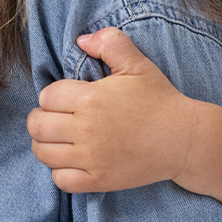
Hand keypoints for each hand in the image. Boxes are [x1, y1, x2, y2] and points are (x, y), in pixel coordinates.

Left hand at [27, 27, 203, 192]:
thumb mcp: (137, 63)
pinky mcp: (99, 180)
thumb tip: (81, 41)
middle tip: (56, 118)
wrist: (185, 140)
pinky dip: (59, 171)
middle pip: (37, 125)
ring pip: (43, 153)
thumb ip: (109, 42)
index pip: (46, 97)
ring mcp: (92, 158)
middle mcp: (86, 129)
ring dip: (46, 144)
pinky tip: (71, 161)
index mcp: (91, 99)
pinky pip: (60, 180)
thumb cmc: (159, 99)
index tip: (65, 98)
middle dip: (41, 118)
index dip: (52, 96)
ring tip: (59, 138)